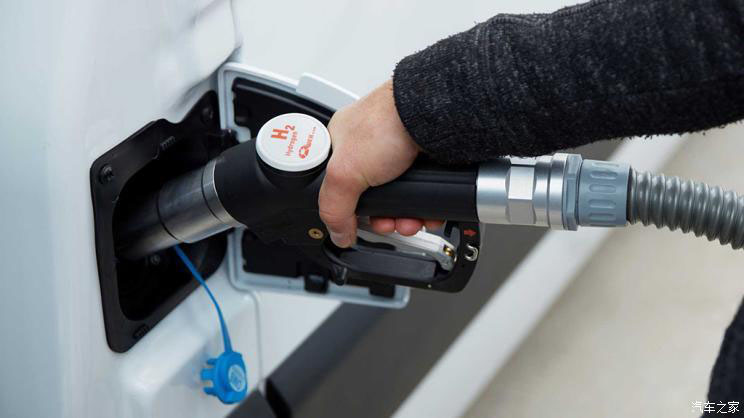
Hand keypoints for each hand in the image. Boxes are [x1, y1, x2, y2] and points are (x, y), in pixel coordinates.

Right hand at [318, 79, 442, 247]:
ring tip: (409, 223)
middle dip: (381, 218)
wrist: (432, 116)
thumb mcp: (344, 172)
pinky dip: (424, 209)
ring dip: (403, 218)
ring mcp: (399, 155)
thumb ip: (334, 206)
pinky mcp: (424, 163)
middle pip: (371, 197)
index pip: (337, 185)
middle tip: (387, 224)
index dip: (348, 208)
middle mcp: (370, 149)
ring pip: (398, 199)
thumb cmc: (387, 122)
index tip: (357, 222)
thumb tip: (337, 233)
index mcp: (342, 143)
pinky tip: (425, 215)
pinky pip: (421, 194)